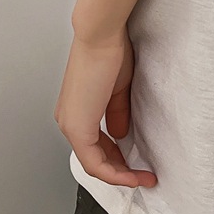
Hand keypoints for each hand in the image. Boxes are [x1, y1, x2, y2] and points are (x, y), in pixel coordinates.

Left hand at [54, 26, 156, 187]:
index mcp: (78, 111)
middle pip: (94, 159)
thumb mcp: (118, 89)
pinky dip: (114, 171)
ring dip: (120, 174)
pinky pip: (94, 161)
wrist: (101, 36)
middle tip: (143, 175)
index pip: (95, 146)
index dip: (118, 159)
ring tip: (142, 177)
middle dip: (121, 171)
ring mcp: (71, 125)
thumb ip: (117, 113)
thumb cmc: (110, 51)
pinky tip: (132, 173)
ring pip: (94, 163)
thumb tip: (119, 134)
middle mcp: (69, 121)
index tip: (138, 163)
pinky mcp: (78, 127)